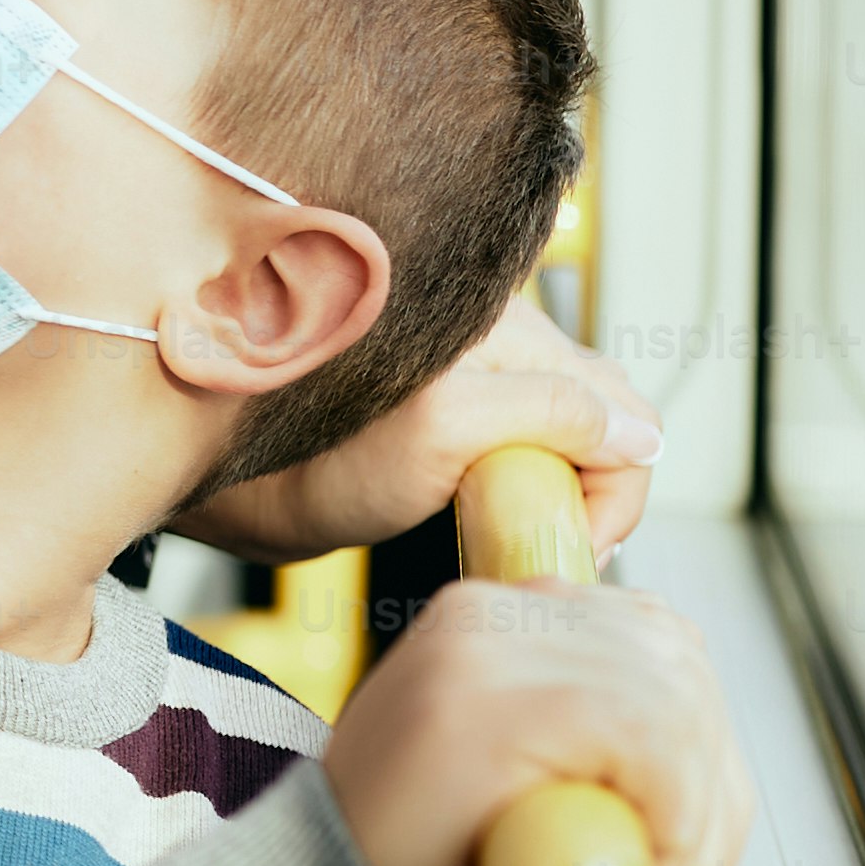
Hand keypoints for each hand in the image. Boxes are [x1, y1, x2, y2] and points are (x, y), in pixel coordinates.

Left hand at [177, 293, 660, 563]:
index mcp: (503, 321)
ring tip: (504, 525)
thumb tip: (638, 433)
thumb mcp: (439, 434)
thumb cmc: (308, 455)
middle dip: (593, 482)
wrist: (226, 481)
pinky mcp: (451, 404)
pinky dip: (524, 481)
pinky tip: (484, 510)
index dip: (616, 485)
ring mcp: (477, 368)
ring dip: (557, 484)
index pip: (619, 403)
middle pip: (604, 411)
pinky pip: (526, 438)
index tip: (573, 544)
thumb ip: (545, 417)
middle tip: (543, 540)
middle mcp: (499, 331)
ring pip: (567, 427)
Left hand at [324, 574, 749, 865]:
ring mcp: (491, 604)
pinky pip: (634, 624)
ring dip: (688, 733)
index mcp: (473, 704)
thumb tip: (698, 836)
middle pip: (672, 678)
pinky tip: (636, 748)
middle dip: (697, 778)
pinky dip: (662, 687)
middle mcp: (479, 630)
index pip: (650, 723)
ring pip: (669, 644)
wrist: (336, 846)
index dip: (682, 807)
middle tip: (667, 850)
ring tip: (651, 804)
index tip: (657, 862)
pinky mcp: (503, 602)